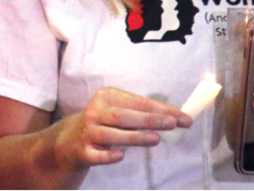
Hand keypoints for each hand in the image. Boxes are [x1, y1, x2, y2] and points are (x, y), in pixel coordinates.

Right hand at [55, 87, 192, 168]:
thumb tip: (175, 118)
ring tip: (156, 139)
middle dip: (148, 119)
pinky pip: (96, 154)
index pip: (137, 102)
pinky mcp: (83, 151)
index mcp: (106, 96)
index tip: (183, 118)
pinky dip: (107, 155)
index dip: (161, 109)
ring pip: (110, 134)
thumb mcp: (118, 111)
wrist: (70, 140)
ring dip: (133, 136)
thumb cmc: (104, 123)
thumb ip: (142, 113)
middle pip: (122, 115)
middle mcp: (95, 112)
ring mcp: (87, 132)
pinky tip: (120, 156)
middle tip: (172, 124)